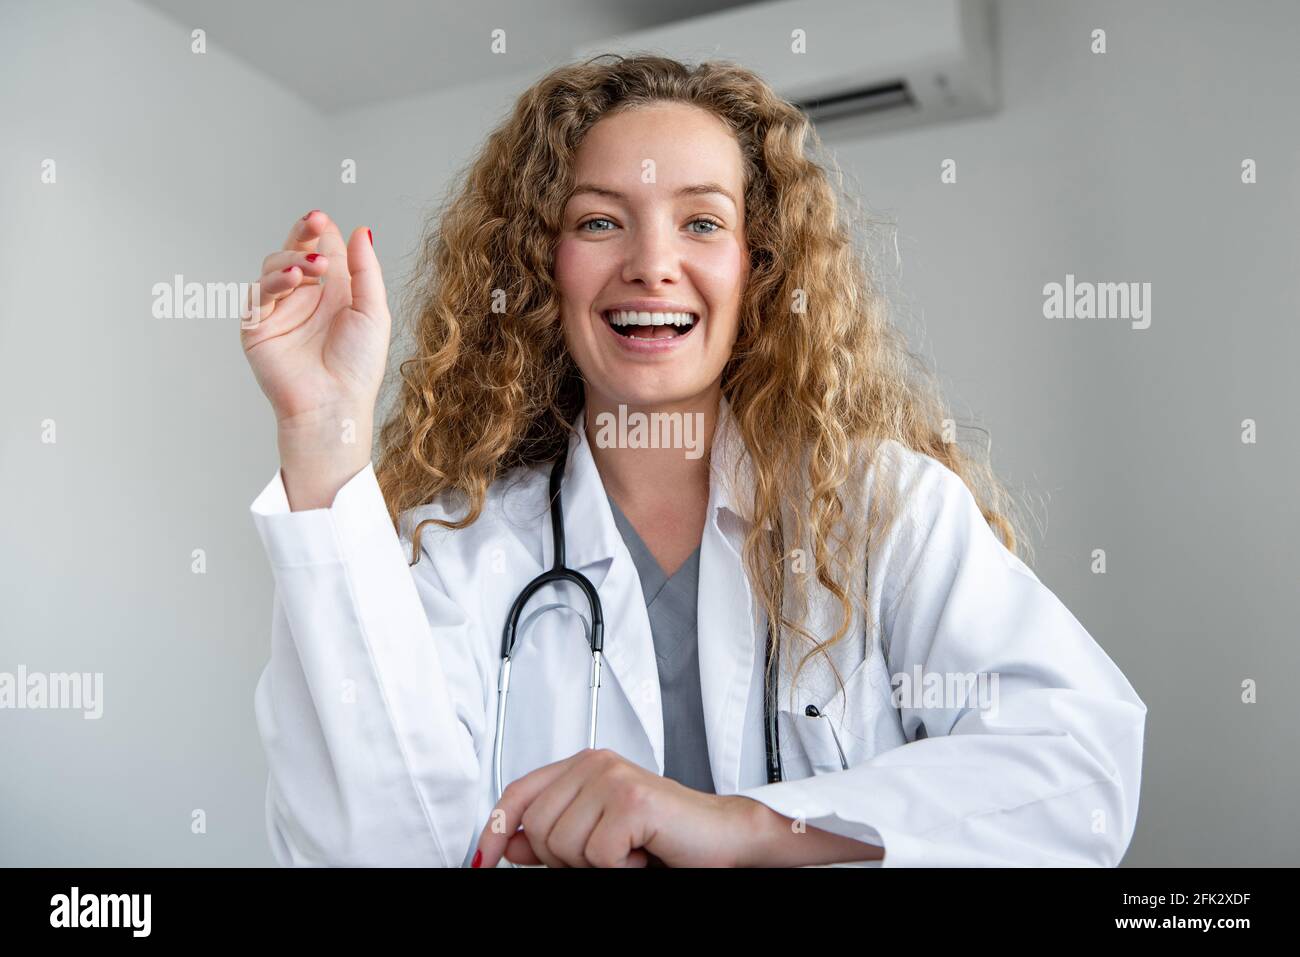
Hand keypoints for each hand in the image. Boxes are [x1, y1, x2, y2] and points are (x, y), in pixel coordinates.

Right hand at [240, 210, 391, 507]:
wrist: (335, 404)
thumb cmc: (358, 366)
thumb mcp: (372, 311)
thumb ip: (365, 270)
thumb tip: (361, 230)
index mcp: (334, 292)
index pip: (322, 249)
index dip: (320, 232)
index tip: (323, 219)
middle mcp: (306, 298)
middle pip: (293, 251)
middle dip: (302, 235)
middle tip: (314, 226)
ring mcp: (280, 311)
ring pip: (273, 266)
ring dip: (291, 258)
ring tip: (313, 266)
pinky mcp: (258, 327)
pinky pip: (258, 294)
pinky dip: (272, 282)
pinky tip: (291, 279)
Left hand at [472, 749, 761, 867]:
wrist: (720, 839)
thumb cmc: (665, 837)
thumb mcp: (596, 837)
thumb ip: (553, 836)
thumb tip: (509, 844)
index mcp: (583, 766)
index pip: (519, 794)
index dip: (497, 830)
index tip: (483, 860)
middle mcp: (596, 764)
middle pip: (540, 828)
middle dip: (565, 859)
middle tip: (607, 855)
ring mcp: (614, 778)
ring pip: (564, 844)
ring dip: (596, 864)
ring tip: (629, 850)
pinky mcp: (632, 800)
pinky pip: (597, 855)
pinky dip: (620, 868)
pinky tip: (642, 852)